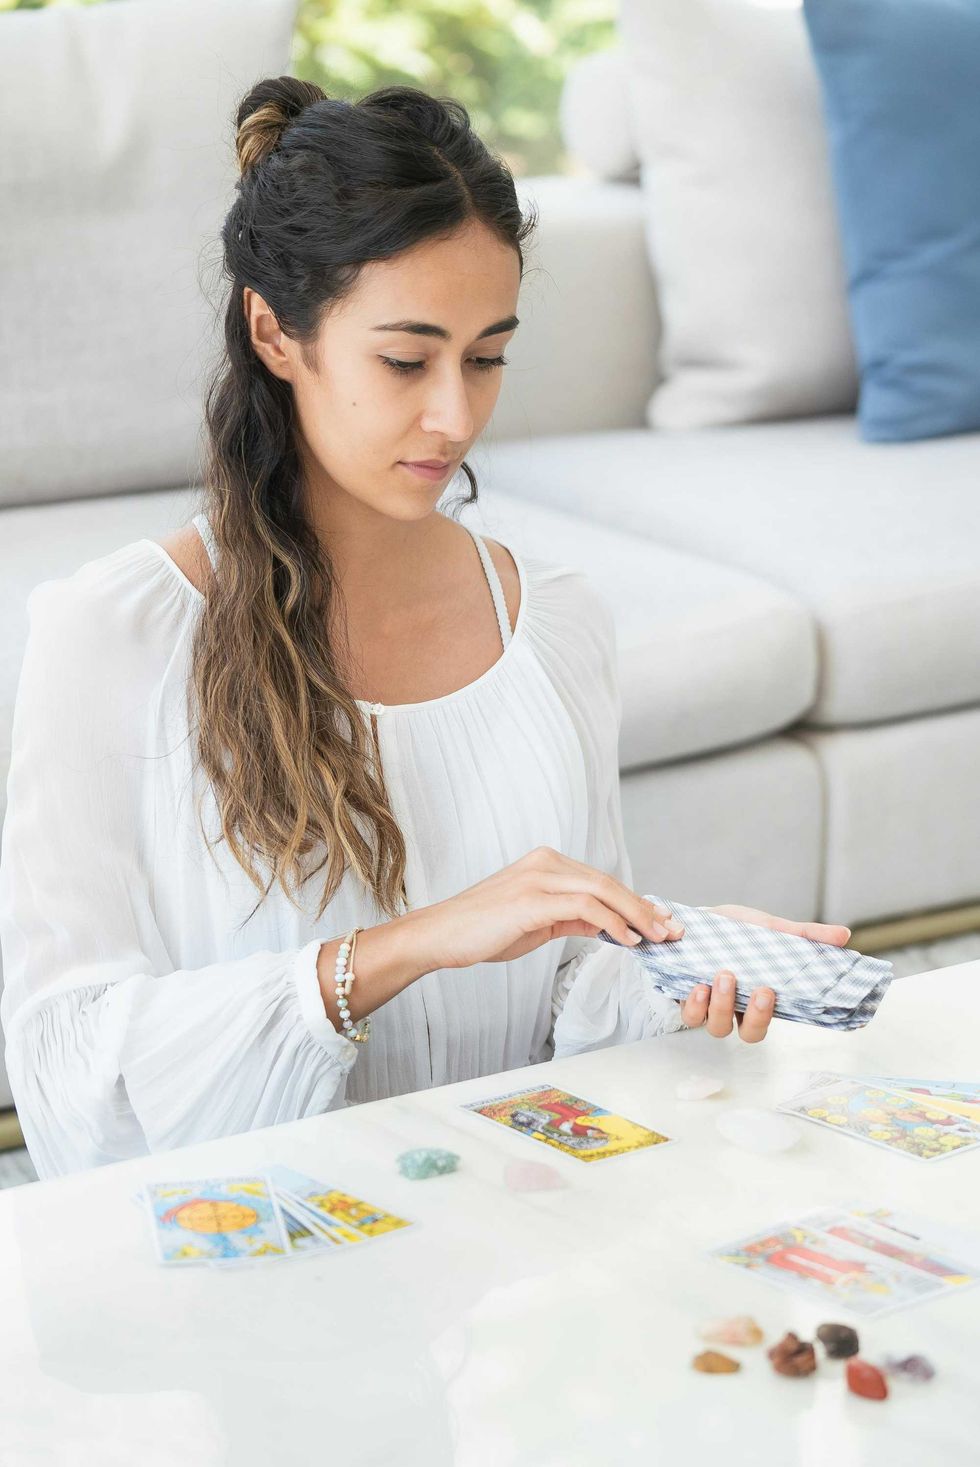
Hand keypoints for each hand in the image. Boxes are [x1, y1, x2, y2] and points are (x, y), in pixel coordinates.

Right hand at [414, 845, 680, 970]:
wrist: (442, 935)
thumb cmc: (485, 930)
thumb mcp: (537, 921)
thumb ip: (572, 918)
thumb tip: (610, 927)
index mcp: (547, 863)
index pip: (602, 881)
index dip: (636, 901)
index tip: (661, 920)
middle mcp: (546, 862)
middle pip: (608, 882)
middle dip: (644, 908)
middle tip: (671, 931)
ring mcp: (538, 878)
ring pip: (602, 891)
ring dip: (636, 916)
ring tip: (657, 938)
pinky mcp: (532, 899)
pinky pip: (584, 907)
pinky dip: (611, 923)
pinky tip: (627, 940)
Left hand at [677, 903, 852, 1042]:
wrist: (699, 920)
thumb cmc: (738, 931)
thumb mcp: (772, 928)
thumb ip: (804, 935)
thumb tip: (843, 935)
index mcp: (763, 998)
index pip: (777, 1021)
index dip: (776, 1017)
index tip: (780, 996)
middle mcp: (739, 1009)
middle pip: (751, 1034)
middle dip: (756, 1017)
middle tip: (760, 990)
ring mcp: (714, 1007)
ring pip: (719, 1027)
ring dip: (722, 1006)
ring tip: (724, 976)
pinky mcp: (688, 999)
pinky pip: (692, 1015)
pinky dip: (695, 1005)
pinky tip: (698, 985)